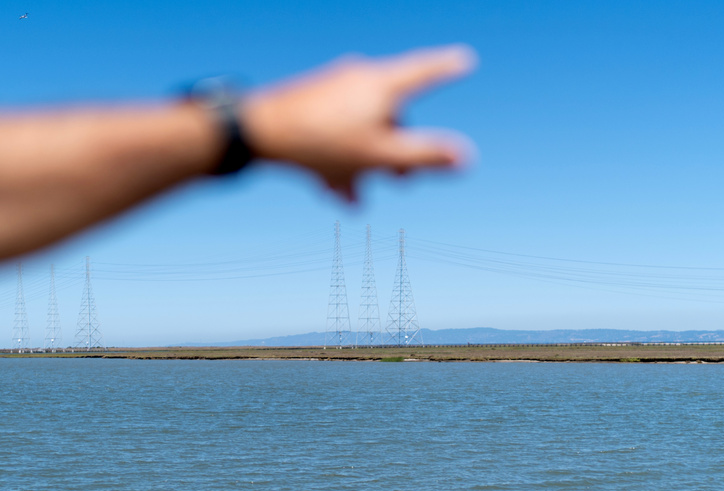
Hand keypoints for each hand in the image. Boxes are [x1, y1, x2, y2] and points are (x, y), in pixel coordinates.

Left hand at [243, 45, 475, 200]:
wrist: (255, 132)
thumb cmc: (320, 141)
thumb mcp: (379, 155)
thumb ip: (423, 157)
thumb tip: (468, 158)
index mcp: (383, 84)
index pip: (425, 71)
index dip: (447, 67)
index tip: (465, 59)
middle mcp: (359, 80)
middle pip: (390, 113)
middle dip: (397, 151)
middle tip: (404, 182)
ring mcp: (332, 92)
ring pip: (359, 130)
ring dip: (363, 165)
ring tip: (358, 197)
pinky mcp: (308, 107)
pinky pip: (334, 134)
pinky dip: (339, 160)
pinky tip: (333, 192)